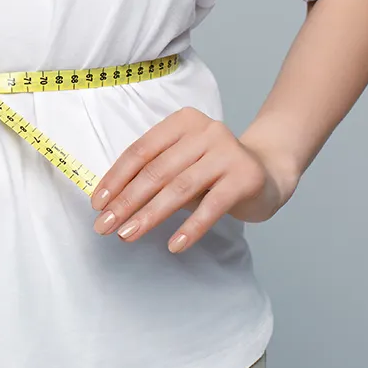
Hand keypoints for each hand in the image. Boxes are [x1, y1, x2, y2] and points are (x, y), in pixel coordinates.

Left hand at [89, 107, 299, 252]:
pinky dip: (191, 228)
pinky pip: (212, 206)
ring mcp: (227, 152)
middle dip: (126, 201)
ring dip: (150, 215)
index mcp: (183, 122)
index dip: (117, 178)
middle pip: (157, 171)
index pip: (141, 151)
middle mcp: (206, 131)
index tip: (98, 204)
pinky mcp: (245, 177)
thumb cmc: (214, 171)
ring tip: (128, 235)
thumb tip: (111, 204)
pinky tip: (174, 245)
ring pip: (179, 188)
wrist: (269, 172)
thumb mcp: (182, 164)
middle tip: (105, 226)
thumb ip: (154, 174)